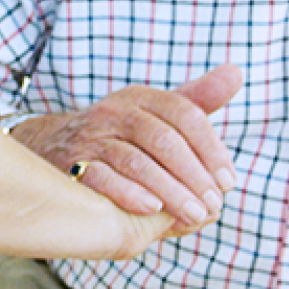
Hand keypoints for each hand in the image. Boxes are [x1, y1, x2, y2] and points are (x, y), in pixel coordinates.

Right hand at [9, 67, 241, 230]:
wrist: (52, 147)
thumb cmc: (121, 136)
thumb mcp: (156, 114)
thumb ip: (196, 99)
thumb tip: (236, 72)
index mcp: (141, 97)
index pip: (185, 114)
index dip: (211, 147)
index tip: (228, 180)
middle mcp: (115, 111)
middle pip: (163, 139)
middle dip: (194, 175)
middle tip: (214, 205)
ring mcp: (91, 137)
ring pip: (136, 161)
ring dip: (170, 191)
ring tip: (194, 216)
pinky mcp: (72, 165)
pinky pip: (101, 178)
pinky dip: (128, 193)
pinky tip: (152, 210)